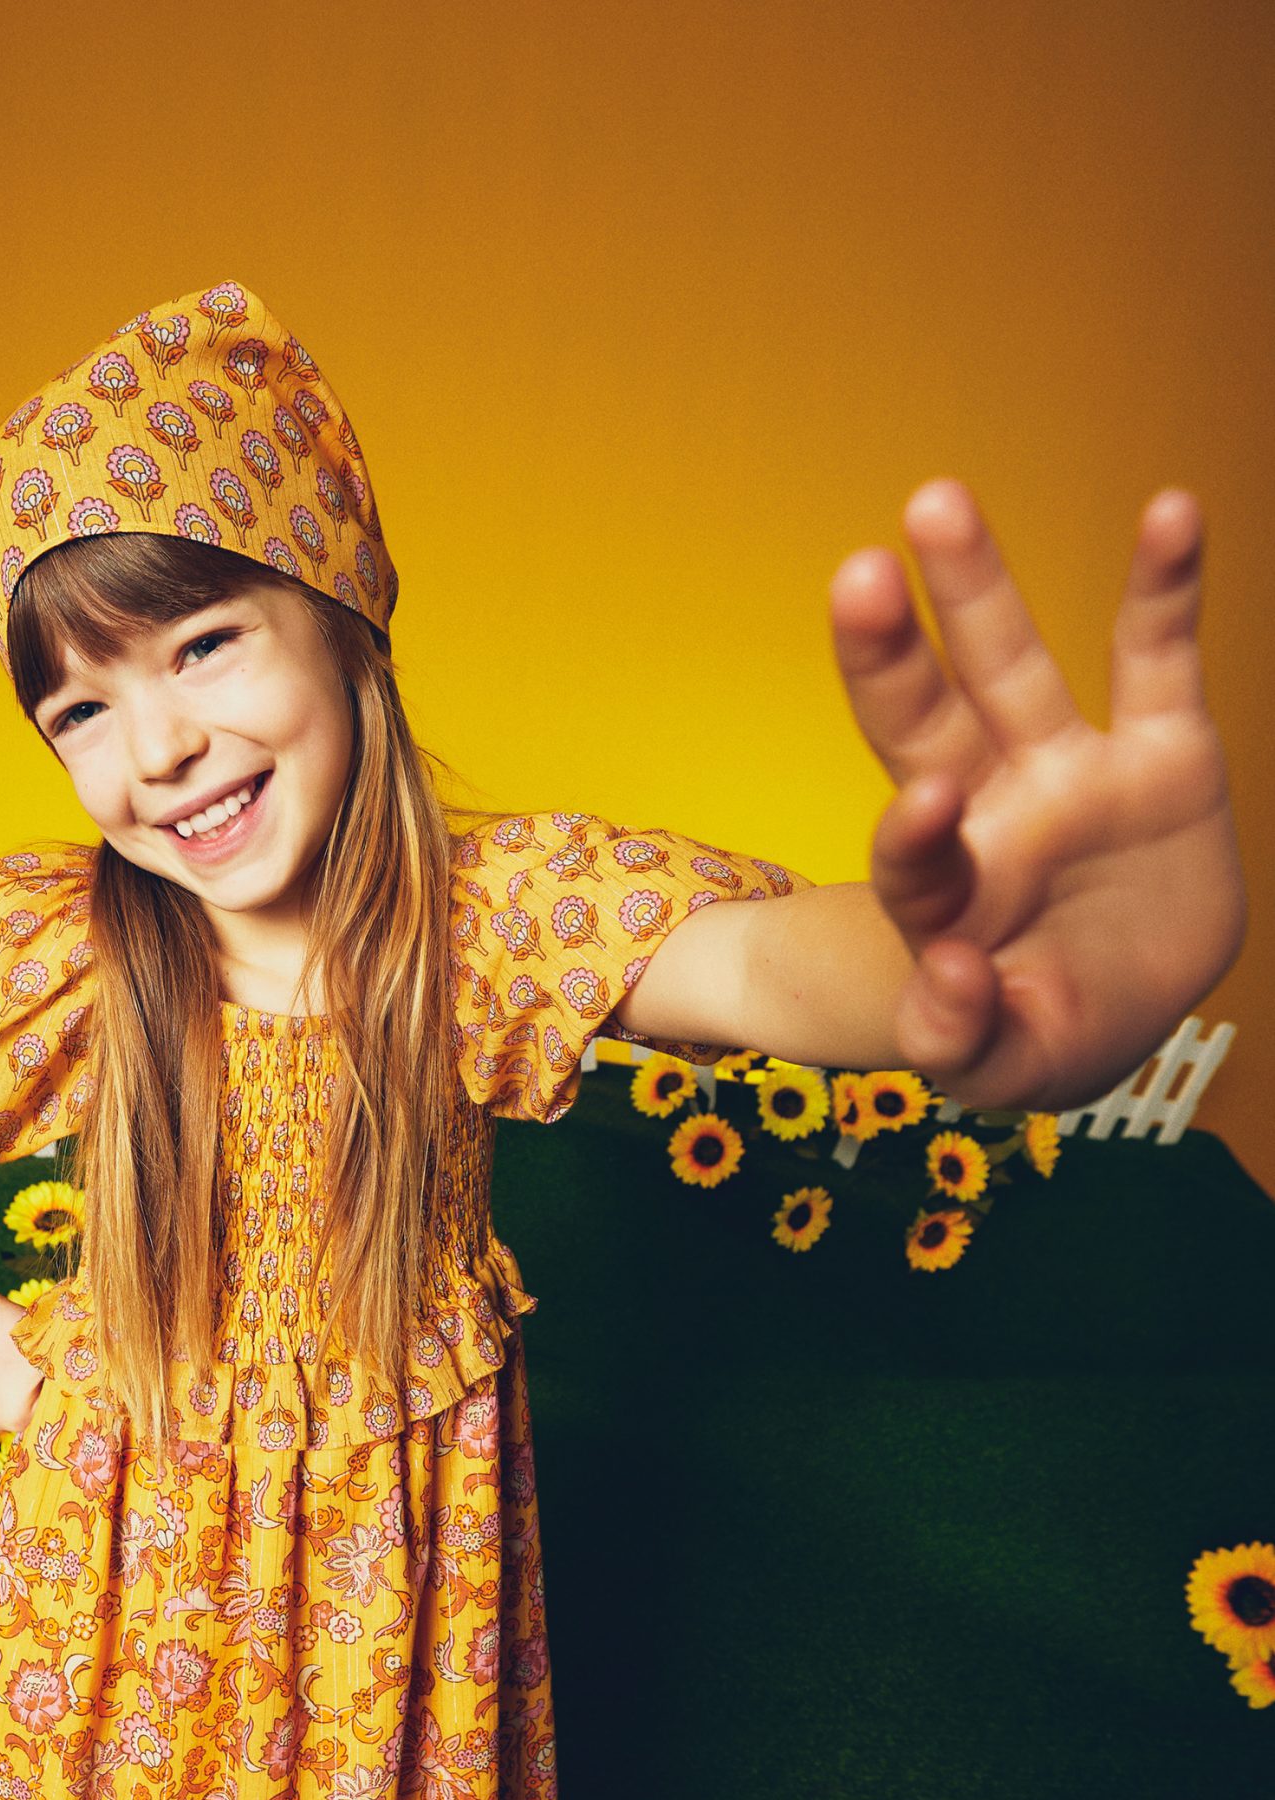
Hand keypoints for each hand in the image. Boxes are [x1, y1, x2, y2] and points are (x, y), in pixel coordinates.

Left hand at [829, 478, 1246, 1109]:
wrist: (1120, 1010)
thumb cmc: (1037, 1034)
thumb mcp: (999, 1068)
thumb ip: (961, 1037)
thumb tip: (952, 975)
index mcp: (942, 893)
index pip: (912, 856)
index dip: (914, 836)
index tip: (926, 815)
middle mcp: (991, 810)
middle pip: (925, 722)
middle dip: (889, 655)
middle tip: (860, 575)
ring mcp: (1071, 773)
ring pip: (1013, 667)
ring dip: (978, 587)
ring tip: (935, 500)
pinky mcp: (1162, 754)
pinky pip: (1157, 656)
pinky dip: (1165, 586)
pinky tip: (1171, 511)